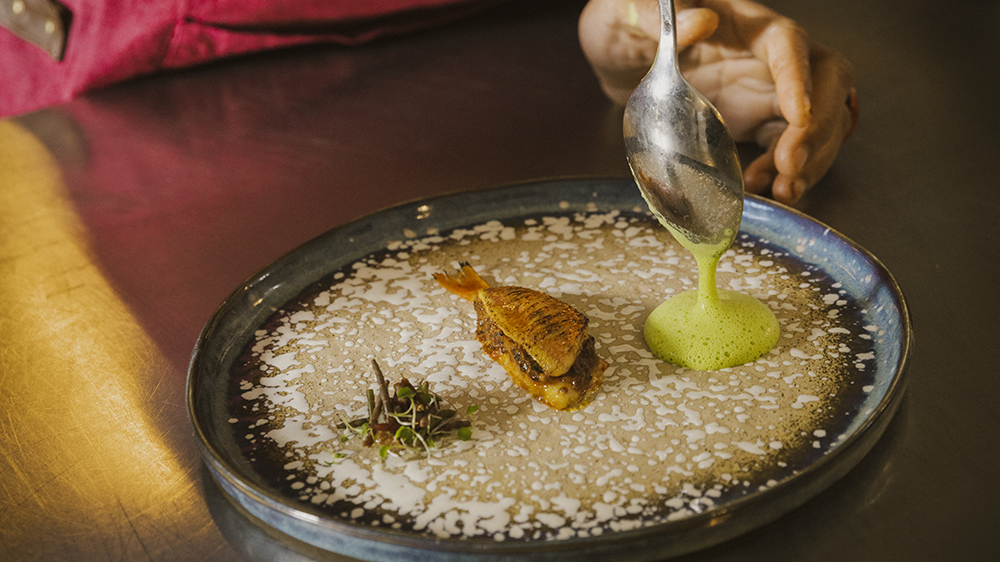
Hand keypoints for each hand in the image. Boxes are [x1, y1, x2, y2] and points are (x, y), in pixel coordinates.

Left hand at [578, 0, 856, 204]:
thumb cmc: (624, 25)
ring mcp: (765, 87)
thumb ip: (656, 17)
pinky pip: (786, 144)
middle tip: (791, 165)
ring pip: (816, 117)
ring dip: (811, 156)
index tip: (799, 115)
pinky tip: (763, 187)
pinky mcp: (756, 118)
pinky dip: (783, 170)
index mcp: (741, 21)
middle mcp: (764, 53)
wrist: (616, 55)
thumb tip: (701, 22)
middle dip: (819, 126)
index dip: (798, 77)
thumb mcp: (625, 15)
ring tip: (784, 189)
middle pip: (824, 80)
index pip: (786, 42)